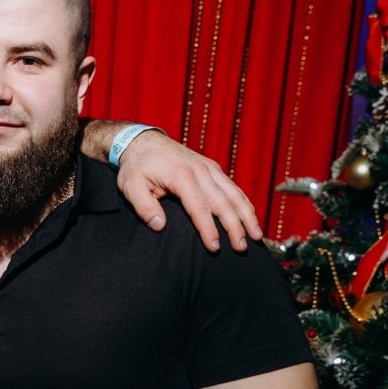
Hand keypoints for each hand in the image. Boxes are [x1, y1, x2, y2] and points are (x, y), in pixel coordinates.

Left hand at [115, 130, 262, 253]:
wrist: (142, 140)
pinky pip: (232, 187)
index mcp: (181, 176)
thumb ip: (144, 207)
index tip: (215, 248)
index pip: (199, 208)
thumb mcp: (130, 186)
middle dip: (235, 227)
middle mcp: (200, 171)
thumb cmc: (136, 167)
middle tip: (241, 248)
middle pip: (223, 202)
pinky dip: (244, 202)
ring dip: (247, 215)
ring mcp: (209, 168)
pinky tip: (251, 217)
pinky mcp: (212, 168)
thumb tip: (159, 226)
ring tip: (256, 236)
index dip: (208, 230)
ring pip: (234, 194)